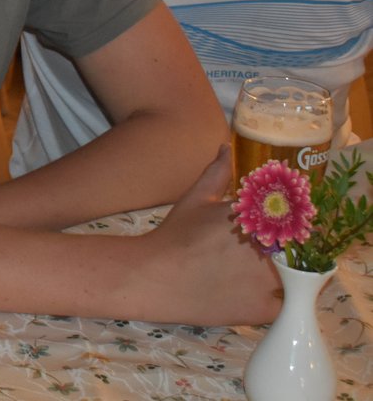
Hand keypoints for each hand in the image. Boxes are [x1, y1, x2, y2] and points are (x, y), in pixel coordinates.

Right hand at [144, 145, 279, 324]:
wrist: (155, 276)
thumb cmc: (175, 236)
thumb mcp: (195, 199)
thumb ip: (218, 173)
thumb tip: (226, 148)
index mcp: (258, 219)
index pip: (297, 219)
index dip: (294, 225)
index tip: (281, 230)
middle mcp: (269, 248)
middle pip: (301, 250)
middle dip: (291, 251)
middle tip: (267, 255)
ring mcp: (268, 281)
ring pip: (297, 279)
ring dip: (288, 276)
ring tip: (260, 275)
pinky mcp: (263, 309)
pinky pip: (285, 305)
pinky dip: (277, 301)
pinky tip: (256, 294)